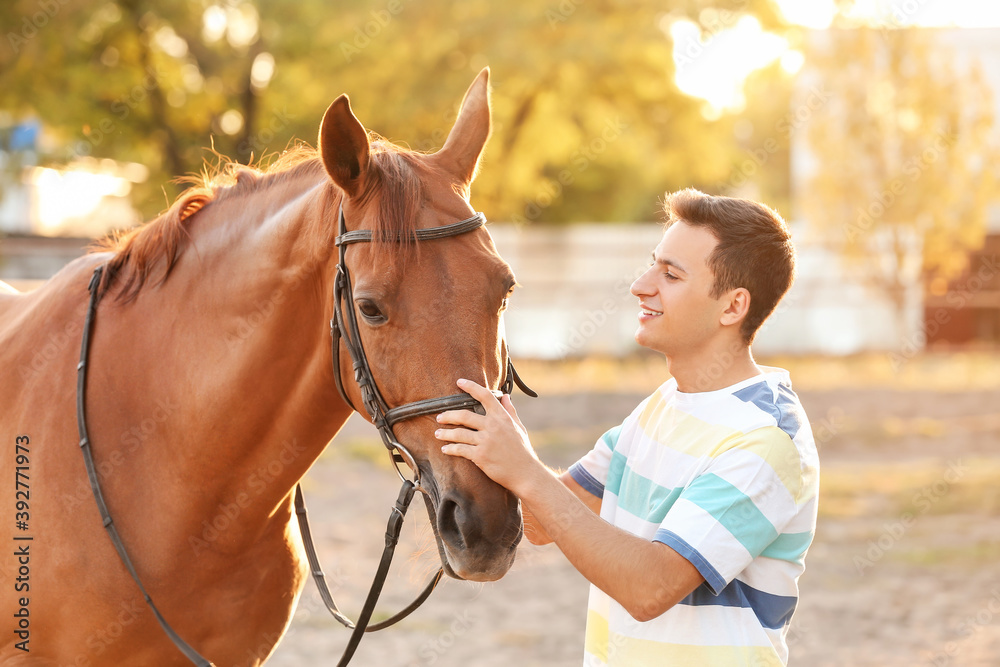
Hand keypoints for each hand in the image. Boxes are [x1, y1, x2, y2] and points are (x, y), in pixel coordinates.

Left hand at [435, 378, 540, 494]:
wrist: (525, 473)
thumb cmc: (523, 450)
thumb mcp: (519, 427)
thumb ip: (510, 411)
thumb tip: (506, 396)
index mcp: (502, 417)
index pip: (485, 396)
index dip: (471, 387)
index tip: (460, 382)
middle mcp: (493, 427)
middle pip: (464, 415)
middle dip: (449, 415)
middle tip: (440, 417)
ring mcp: (486, 441)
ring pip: (459, 433)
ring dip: (445, 433)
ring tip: (438, 433)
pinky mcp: (480, 456)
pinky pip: (460, 450)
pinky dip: (450, 449)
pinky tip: (445, 449)